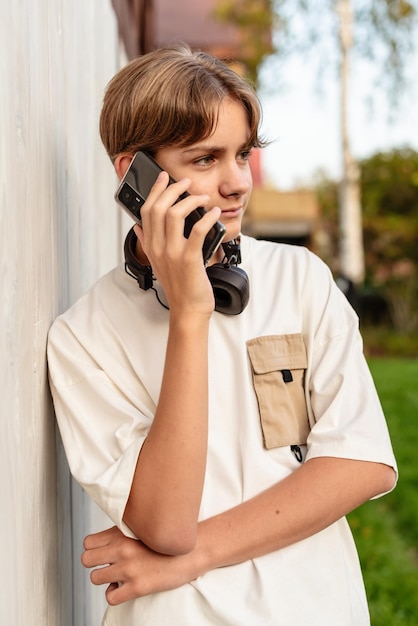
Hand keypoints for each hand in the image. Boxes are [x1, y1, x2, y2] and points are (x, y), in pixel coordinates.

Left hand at [82, 526, 199, 604]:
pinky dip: (114, 594)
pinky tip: (124, 588)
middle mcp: (122, 549)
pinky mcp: (137, 587)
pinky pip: (110, 597)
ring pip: (95, 578)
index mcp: (122, 533)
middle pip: (86, 560)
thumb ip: (122, 532)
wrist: (192, 552)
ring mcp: (129, 568)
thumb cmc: (167, 540)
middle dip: (95, 564)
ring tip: (117, 576)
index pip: (88, 542)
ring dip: (105, 578)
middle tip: (108, 565)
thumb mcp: (143, 527)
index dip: (94, 549)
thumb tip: (105, 541)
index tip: (103, 552)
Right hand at [134, 172, 220, 316]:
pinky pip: (197, 231)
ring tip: (203, 197)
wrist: (189, 309)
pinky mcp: (189, 259)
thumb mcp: (157, 263)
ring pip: (174, 214)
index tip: (164, 177)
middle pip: (158, 208)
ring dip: (190, 200)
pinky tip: (214, 213)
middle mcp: (158, 248)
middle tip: (186, 183)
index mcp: (151, 246)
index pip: (146, 211)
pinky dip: (207, 218)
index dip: (155, 190)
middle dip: (173, 189)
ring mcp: (173, 253)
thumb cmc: (178, 286)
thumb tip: (138, 227)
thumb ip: (147, 243)